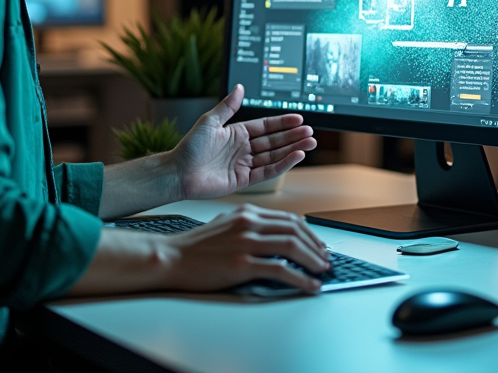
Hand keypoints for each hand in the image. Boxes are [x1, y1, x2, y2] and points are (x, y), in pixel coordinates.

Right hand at [163, 205, 329, 292]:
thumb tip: (277, 237)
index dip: (309, 233)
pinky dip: (300, 278)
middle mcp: (249, 223)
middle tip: (325, 259)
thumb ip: (251, 226)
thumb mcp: (227, 225)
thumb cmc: (198, 247)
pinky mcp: (241, 264)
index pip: (289, 219)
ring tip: (322, 271)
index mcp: (247, 213)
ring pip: (292, 245)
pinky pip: (280, 269)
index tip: (318, 246)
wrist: (172, 258)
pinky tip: (309, 285)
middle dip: (316, 246)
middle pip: (295, 229)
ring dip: (312, 260)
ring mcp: (246, 242)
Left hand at [174, 84, 316, 198]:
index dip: (282, 122)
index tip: (298, 118)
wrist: (178, 173)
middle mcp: (243, 149)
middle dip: (293, 136)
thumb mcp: (210, 121)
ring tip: (309, 143)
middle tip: (310, 132)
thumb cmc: (189, 147)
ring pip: (274, 156)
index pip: (266, 126)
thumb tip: (240, 87)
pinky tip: (295, 156)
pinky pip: (267, 171)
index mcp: (237, 133)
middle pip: (274, 141)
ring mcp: (244, 165)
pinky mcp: (244, 180)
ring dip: (292, 149)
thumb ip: (228, 106)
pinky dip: (283, 164)